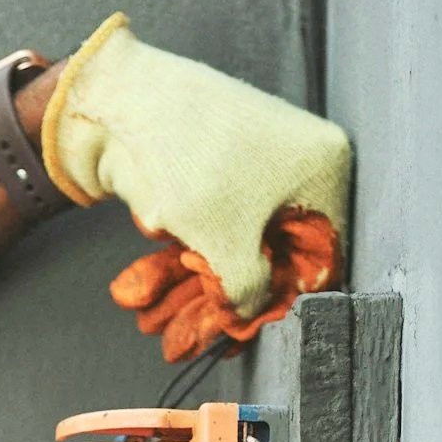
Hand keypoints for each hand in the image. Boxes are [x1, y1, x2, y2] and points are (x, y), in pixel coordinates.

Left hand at [41, 14, 350, 359]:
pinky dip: (173, 261)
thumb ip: (247, 291)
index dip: (280, 303)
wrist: (118, 101)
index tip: (243, 335)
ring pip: (226, 244)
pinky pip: (201, 227)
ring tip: (152, 324)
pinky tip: (141, 296)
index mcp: (323, 170)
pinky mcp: (208, 170)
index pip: (320, 257)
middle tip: (185, 340)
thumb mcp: (226, 243)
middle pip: (267, 254)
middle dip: (219, 300)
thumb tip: (248, 316)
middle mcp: (295, 164)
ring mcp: (250, 165)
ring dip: (187, 290)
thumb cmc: (186, 158)